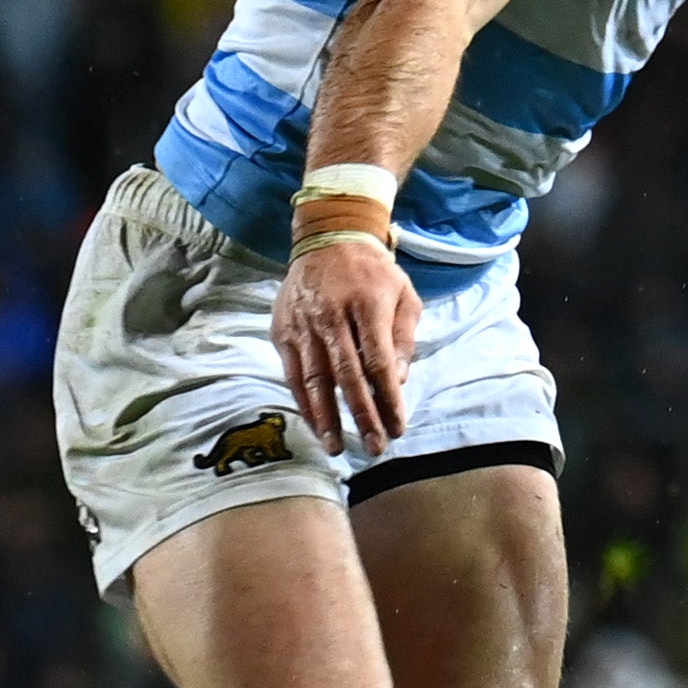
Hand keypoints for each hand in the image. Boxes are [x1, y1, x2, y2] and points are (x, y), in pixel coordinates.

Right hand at [275, 233, 418, 451]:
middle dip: (361, 416)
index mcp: (367, 305)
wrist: (328, 239)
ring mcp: (303, 324)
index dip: (387, 399)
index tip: (397, 428)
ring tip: (336, 448)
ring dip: (326, 418)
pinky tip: (316, 424)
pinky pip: (293, 374)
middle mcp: (332, 316)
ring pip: (314, 379)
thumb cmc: (374, 273)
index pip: (378, 362)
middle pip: (346, 376)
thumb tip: (398, 382)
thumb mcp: (404, 294)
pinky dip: (304, 402)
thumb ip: (404, 338)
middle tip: (373, 448)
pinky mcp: (283, 331)